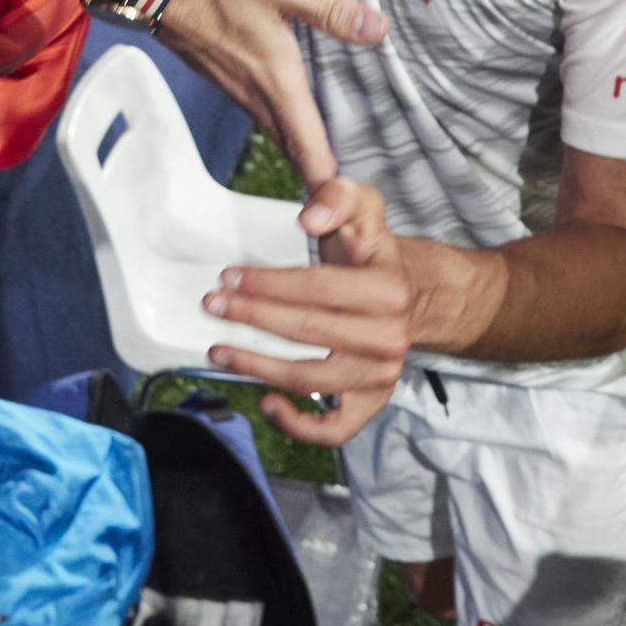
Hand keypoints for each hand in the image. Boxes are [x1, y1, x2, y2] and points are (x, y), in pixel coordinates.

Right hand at [156, 0, 386, 185]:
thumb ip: (330, 9)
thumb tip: (377, 30)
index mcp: (276, 77)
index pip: (307, 146)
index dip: (328, 181)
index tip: (348, 202)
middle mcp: (252, 90)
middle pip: (291, 144)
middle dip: (316, 165)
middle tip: (346, 178)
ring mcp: (230, 82)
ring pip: (271, 124)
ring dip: (296, 139)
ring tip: (323, 141)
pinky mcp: (215, 68)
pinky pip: (253, 103)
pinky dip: (275, 112)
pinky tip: (284, 95)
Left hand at [201, 178, 490, 445]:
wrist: (413, 294)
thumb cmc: (371, 251)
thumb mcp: (363, 207)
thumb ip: (337, 197)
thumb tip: (309, 217)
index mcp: (388, 289)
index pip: (316, 288)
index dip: (268, 284)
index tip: (228, 277)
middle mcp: (388, 337)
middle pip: (307, 332)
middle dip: (252, 317)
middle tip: (211, 305)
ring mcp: (381, 374)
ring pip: (311, 379)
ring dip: (258, 368)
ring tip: (218, 351)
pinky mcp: (372, 400)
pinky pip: (335, 428)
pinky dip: (299, 425)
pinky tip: (266, 402)